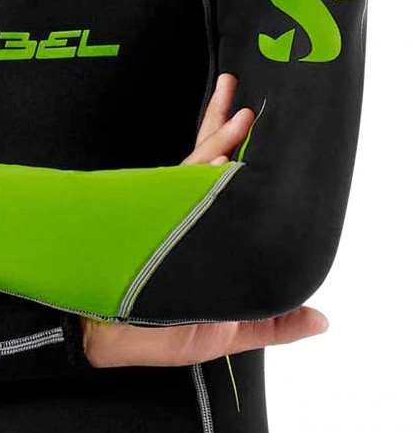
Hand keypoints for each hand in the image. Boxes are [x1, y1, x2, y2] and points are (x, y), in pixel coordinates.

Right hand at [80, 72, 328, 367]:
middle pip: (208, 160)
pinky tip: (219, 158)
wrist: (111, 340)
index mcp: (207, 235)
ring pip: (194, 167)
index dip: (239, 155)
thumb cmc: (164, 333)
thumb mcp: (233, 330)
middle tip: (240, 93)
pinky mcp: (146, 216)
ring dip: (218, 138)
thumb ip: (275, 323)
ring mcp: (165, 212)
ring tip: (242, 113)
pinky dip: (197, 171)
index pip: (227, 186)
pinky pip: (174, 186)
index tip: (257, 126)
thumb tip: (320, 320)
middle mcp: (185, 216)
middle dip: (224, 124)